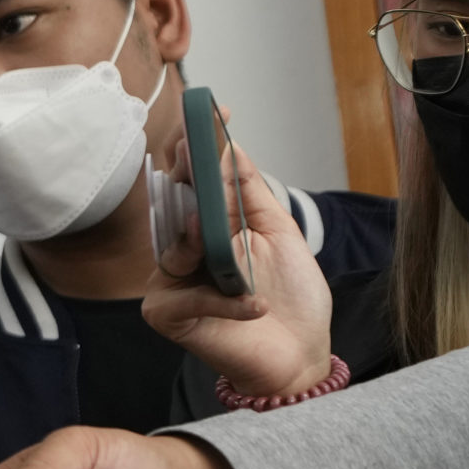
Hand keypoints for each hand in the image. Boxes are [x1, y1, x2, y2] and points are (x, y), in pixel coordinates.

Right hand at [141, 127, 333, 396]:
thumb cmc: (290, 298)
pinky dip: (225, 301)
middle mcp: (182, 248)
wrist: (301, 356)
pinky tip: (256, 304)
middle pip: (174, 203)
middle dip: (189, 176)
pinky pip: (186, 297)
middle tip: (202, 150)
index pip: (192, 178)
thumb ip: (252, 192)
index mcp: (207, 224)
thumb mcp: (280, 233)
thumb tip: (232, 147)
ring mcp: (170, 280)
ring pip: (174, 247)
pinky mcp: (167, 314)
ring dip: (202, 242)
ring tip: (225, 240)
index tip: (215, 112)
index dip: (198, 145)